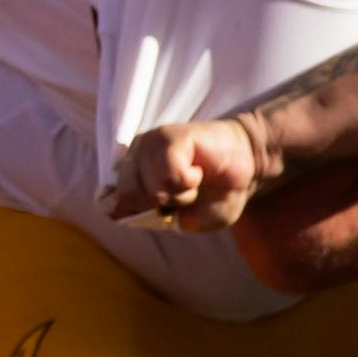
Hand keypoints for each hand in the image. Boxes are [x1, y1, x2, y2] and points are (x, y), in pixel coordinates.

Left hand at [105, 114, 272, 228]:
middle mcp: (132, 159)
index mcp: (129, 178)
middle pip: (127, 197)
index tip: (164, 208)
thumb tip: (138, 207)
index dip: (137, 213)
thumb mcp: (187, 221)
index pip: (109, 205)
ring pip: (150, 188)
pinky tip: (198, 170)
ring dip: (180, 194)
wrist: (248, 168)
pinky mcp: (169, 136)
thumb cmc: (216, 193)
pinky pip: (170, 174)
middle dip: (162, 205)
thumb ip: (156, 220)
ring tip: (194, 180)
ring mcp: (147, 144)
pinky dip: (190, 181)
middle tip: (186, 193)